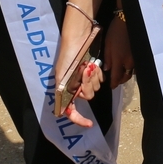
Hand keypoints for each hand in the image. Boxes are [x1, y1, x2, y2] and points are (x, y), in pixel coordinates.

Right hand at [54, 8, 104, 125]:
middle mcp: (76, 87)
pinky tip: (94, 64)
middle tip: (84, 71)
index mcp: (66, 90)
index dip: (79, 120)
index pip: (71, 112)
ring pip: (96, 87)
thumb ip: (63, 93)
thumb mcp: (61, 76)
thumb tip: (62, 113)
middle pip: (88, 96)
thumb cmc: (67, 56)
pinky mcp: (94, 71)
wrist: (78, 39)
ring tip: (87, 65)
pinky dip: (99, 73)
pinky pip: (101, 79)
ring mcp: (86, 79)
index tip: (90, 124)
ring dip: (93, 77)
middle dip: (87, 85)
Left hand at [103, 14, 134, 88]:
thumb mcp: (107, 44)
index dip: (114, 83)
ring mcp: (136, 58)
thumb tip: (107, 69)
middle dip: (120, 80)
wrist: (129, 20)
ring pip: (131, 72)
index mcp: (119, 60)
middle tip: (116, 80)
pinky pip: (136, 65)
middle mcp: (129, 62)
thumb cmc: (116, 31)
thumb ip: (107, 58)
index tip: (112, 86)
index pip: (116, 77)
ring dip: (126, 74)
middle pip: (126, 77)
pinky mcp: (140, 54)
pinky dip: (131, 68)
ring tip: (122, 72)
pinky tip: (128, 65)